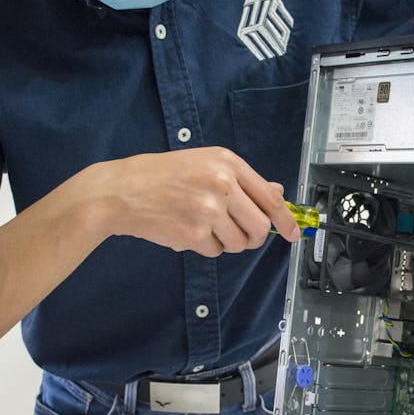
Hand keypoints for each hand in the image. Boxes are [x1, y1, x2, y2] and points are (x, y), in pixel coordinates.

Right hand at [90, 147, 300, 256]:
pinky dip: (204, 247)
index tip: (293, 233)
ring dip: (225, 242)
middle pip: (259, 227)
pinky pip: (215, 251)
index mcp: (227, 163)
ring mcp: (208, 209)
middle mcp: (222, 183)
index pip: (269, 197)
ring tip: (201, 225)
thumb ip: (242, 181)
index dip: (286, 220)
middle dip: (251, 237)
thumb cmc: (161, 176)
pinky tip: (185, 229)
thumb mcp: (204, 164)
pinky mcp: (194, 233)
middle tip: (236, 234)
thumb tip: (277, 193)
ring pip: (238, 243)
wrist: (120, 191)